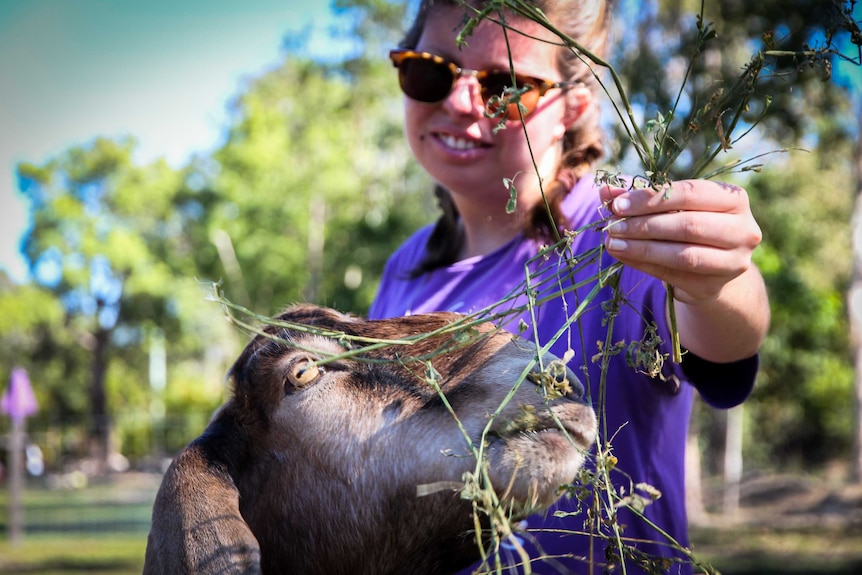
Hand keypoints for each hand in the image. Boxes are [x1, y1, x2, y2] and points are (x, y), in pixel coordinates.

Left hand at [600, 179, 762, 304]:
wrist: (712, 269)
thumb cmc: (691, 226)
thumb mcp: (673, 207)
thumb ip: (643, 196)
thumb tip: (607, 190)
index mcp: (736, 200)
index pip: (691, 193)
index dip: (651, 198)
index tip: (618, 204)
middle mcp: (743, 230)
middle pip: (688, 225)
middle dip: (644, 224)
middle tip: (612, 224)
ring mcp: (732, 262)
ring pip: (682, 255)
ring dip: (642, 248)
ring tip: (613, 241)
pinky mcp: (712, 286)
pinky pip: (672, 275)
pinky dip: (643, 264)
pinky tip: (622, 255)